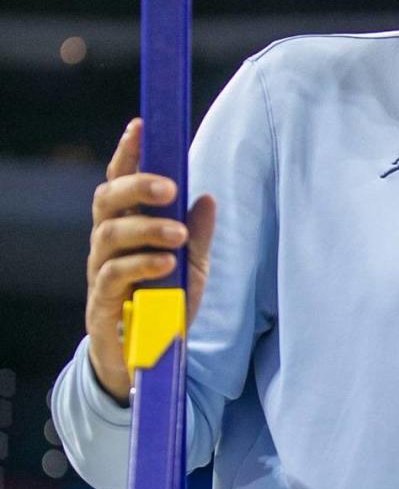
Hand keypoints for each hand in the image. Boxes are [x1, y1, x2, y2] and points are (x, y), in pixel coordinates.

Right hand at [86, 118, 215, 403]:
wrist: (145, 362)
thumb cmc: (165, 306)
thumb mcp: (192, 269)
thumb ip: (199, 236)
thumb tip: (208, 198)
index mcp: (128, 227)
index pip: (120, 181)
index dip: (127, 153)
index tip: (141, 126)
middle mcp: (107, 244)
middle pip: (106, 200)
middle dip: (136, 186)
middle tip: (169, 187)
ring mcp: (100, 272)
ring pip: (109, 235)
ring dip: (146, 229)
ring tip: (177, 234)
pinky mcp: (100, 303)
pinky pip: (113, 276)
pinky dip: (141, 265)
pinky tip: (166, 264)